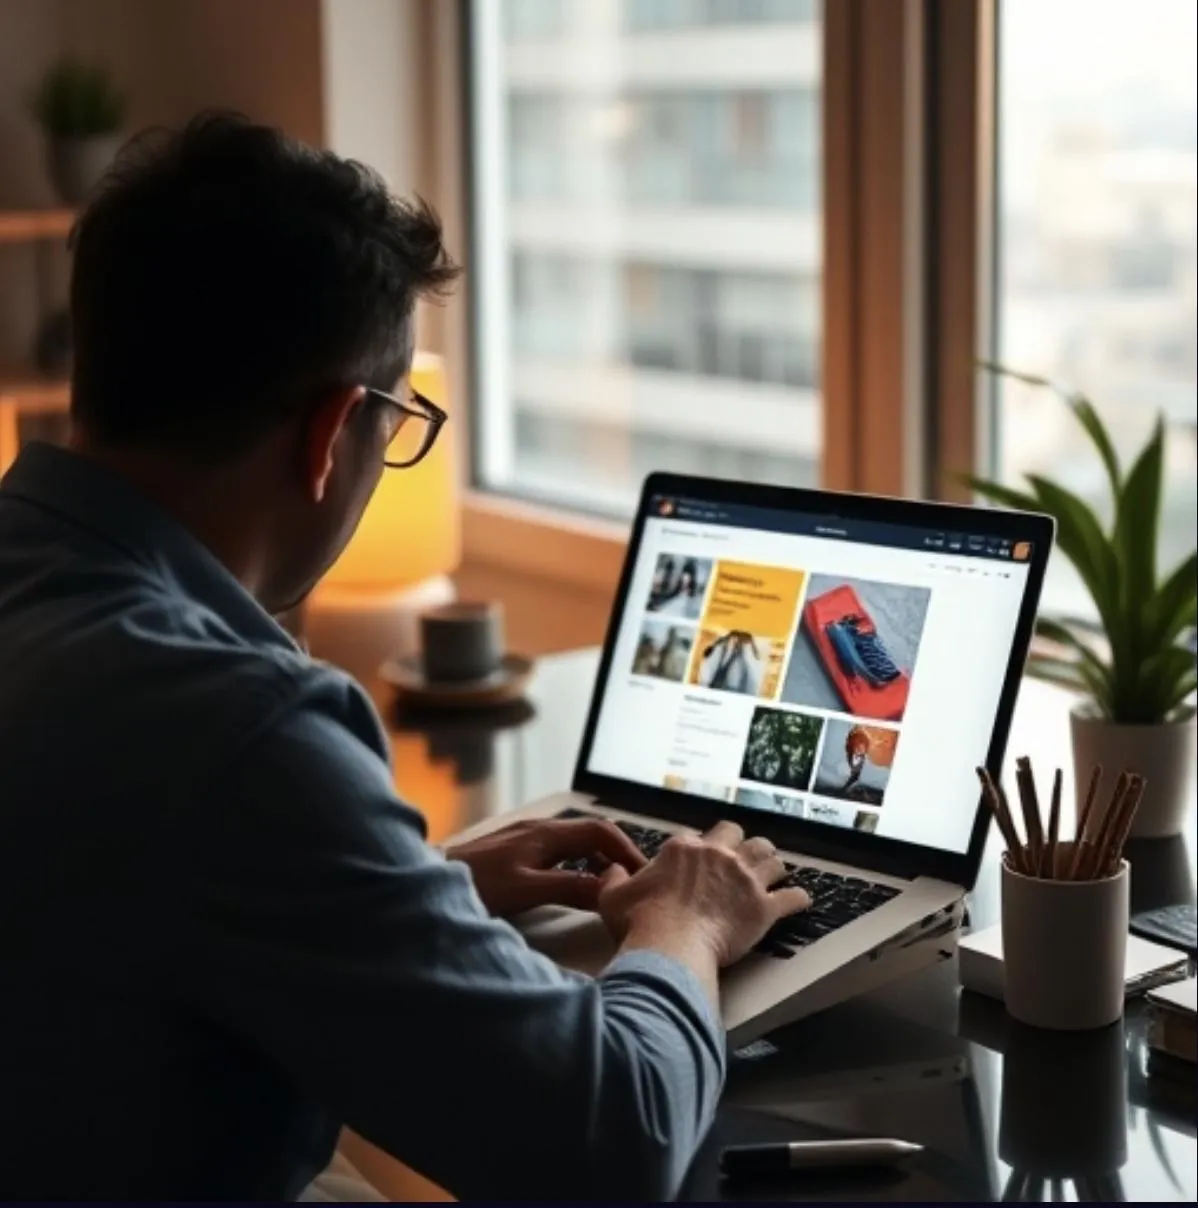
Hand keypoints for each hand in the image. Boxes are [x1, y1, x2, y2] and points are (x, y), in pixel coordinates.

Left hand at [449, 818, 646, 916]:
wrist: (427, 882)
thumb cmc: (475, 885)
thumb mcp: (525, 890)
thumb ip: (569, 888)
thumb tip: (611, 889)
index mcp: (546, 834)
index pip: (600, 831)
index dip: (627, 850)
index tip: (645, 873)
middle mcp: (540, 830)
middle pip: (591, 833)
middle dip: (618, 852)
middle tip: (638, 879)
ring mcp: (527, 839)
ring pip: (576, 842)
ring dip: (599, 858)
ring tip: (615, 884)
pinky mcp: (517, 851)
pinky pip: (561, 851)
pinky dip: (580, 863)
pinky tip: (578, 884)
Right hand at [596, 821, 809, 966]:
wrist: (669, 946)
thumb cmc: (640, 921)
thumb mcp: (613, 896)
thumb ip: (614, 879)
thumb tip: (611, 870)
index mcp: (685, 849)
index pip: (703, 836)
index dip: (706, 847)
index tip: (705, 861)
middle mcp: (720, 856)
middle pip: (743, 837)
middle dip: (746, 844)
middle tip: (746, 857)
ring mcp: (745, 880)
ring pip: (772, 858)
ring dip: (774, 864)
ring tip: (775, 872)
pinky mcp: (763, 908)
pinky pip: (791, 898)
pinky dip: (797, 898)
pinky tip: (800, 900)